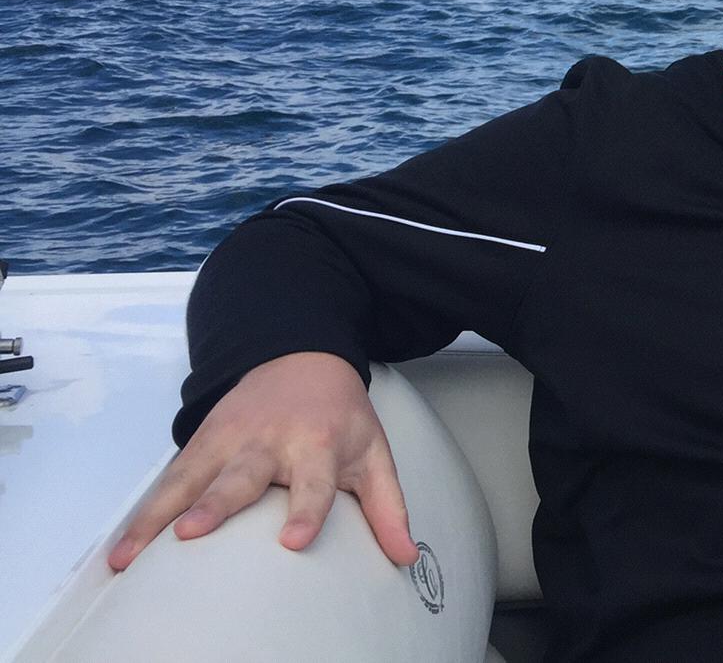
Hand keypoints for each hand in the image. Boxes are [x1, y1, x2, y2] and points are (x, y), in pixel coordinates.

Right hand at [108, 351, 416, 571]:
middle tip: (193, 532)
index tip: (294, 540)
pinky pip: (168, 481)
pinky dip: (143, 513)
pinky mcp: (200, 443)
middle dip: (215, 504)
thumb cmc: (340, 417)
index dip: (306, 509)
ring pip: (190, 479)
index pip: (315, 481)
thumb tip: (406, 558)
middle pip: (241, 476)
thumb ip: (387, 507)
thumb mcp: (373, 453)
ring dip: (158, 516)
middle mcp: (269, 440)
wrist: (302, 357)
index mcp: (319, 444)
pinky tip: (123, 549)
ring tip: (132, 555)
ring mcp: (228, 439)